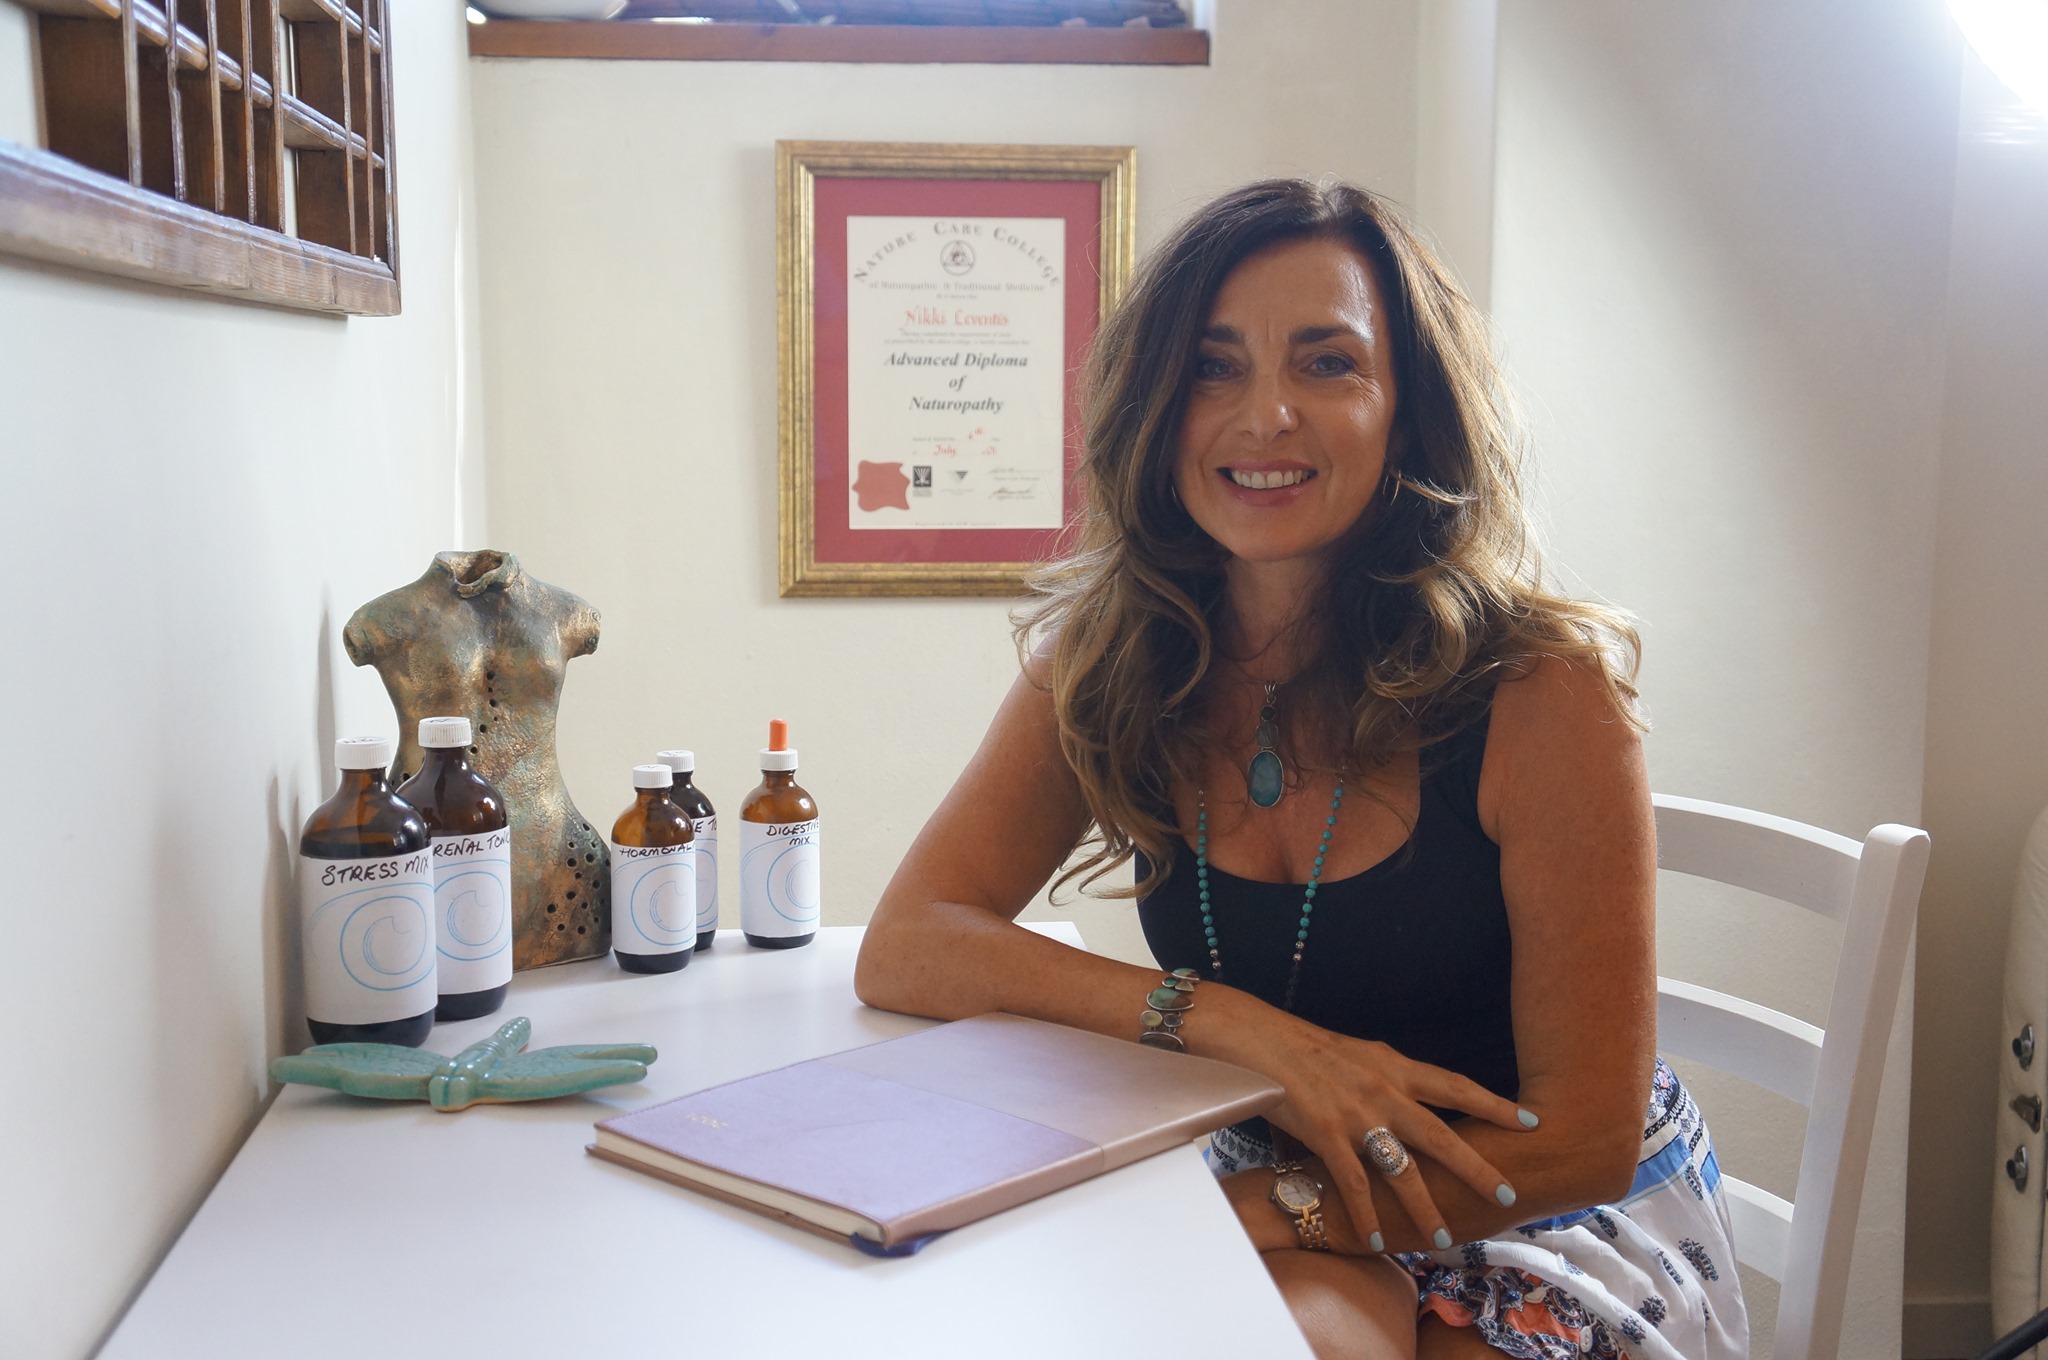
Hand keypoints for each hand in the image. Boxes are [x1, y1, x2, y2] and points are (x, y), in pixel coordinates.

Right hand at [1203, 994, 1531, 1254]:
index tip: (1531, 1120)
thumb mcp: (1360, 1055)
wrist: (1260, 1040)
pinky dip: (1366, 1214)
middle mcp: (1383, 1090)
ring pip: (1401, 1169)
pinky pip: (1353, 1184)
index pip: (1455, 1086)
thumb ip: (1390, 1078)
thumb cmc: (1306, 1048)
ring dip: (1423, 1207)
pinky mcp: (1325, 1134)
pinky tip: (1377, 1238)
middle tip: (1507, 1194)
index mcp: (1394, 1066)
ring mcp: (1355, 1114)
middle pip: (1441, 1135)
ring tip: (1443, 1237)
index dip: (1495, 1104)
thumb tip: (1414, 1100)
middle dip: (1476, 1167)